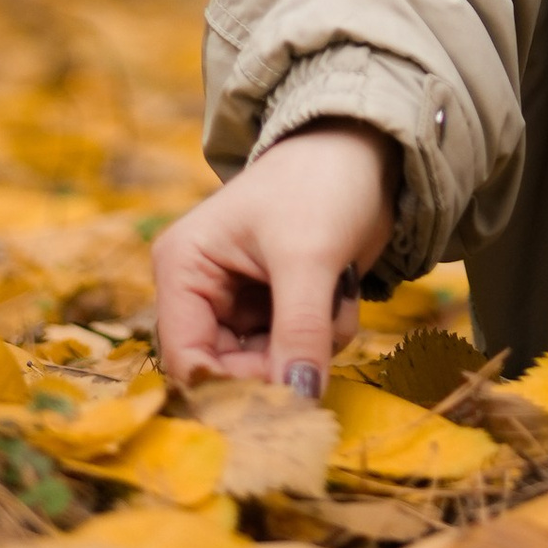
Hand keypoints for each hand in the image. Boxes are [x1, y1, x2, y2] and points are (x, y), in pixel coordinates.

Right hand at [152, 125, 400, 389]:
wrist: (364, 146)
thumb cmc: (322, 182)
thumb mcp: (309, 256)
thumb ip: (300, 331)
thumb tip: (297, 401)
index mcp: (183, 268)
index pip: (188, 358)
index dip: (230, 389)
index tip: (282, 402)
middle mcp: (201, 291)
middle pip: (228, 370)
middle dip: (281, 363)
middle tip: (322, 346)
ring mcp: (240, 301)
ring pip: (269, 365)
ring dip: (312, 344)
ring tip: (337, 294)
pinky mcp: (277, 306)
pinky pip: (297, 349)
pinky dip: (326, 334)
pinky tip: (342, 290)